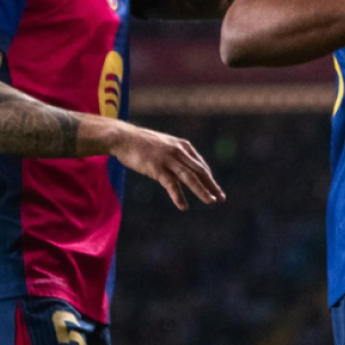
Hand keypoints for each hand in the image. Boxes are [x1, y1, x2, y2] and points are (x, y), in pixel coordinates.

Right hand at [106, 122, 225, 210]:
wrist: (123, 138)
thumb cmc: (142, 144)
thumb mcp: (164, 147)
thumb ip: (175, 156)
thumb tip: (183, 169)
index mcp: (183, 146)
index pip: (201, 165)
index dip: (209, 179)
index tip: (216, 190)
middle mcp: (179, 151)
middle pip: (200, 171)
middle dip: (212, 185)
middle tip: (221, 198)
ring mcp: (168, 159)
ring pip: (190, 177)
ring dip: (202, 190)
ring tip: (211, 202)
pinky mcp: (157, 167)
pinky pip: (171, 184)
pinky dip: (178, 196)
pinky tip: (184, 206)